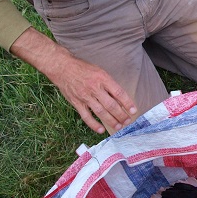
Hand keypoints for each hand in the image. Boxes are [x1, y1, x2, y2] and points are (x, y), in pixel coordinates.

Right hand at [10, 28, 136, 133]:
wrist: (62, 67)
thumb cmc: (83, 69)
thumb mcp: (100, 71)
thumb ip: (109, 84)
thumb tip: (120, 98)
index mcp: (103, 78)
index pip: (119, 93)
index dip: (127, 103)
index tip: (134, 110)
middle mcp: (94, 88)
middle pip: (111, 105)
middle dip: (121, 115)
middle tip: (127, 121)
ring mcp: (85, 96)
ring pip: (100, 112)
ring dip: (111, 121)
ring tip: (118, 126)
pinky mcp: (76, 102)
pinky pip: (86, 116)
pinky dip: (94, 124)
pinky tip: (101, 129)